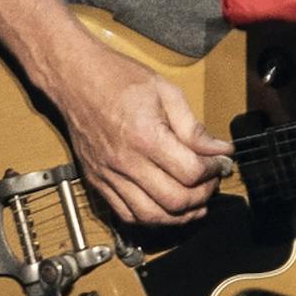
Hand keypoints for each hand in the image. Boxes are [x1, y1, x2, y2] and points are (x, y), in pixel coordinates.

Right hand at [45, 41, 233, 225]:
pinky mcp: (98, 182)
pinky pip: (126, 215)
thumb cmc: (117, 78)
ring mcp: (109, 175)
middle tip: (211, 183)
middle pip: (174, 201)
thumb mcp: (165, 91)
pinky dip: (150, 218)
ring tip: (194, 202)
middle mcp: (125, 161)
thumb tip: (218, 150)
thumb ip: (192, 127)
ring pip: (150, 216)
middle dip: (202, 197)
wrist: (75, 77)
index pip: (190, 172)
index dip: (213, 171)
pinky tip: (164, 206)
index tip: (220, 163)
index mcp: (145, 136)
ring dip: (179, 215)